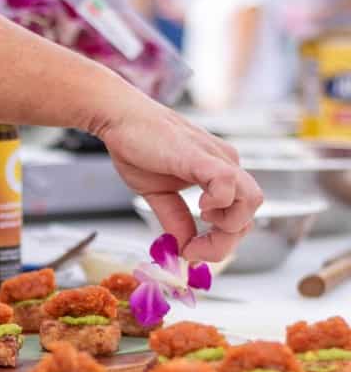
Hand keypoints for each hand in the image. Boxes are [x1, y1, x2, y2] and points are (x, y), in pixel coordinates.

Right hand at [96, 99, 262, 262]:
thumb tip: (183, 248)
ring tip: (199, 227)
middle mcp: (226, 166)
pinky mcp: (201, 156)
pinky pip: (228, 182)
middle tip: (192, 250)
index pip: (238, 218)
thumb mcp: (158, 194)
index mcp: (218, 175)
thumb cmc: (138, 146)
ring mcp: (217, 160)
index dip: (219, 243)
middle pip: (249, 215)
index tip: (190, 252)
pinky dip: (220, 202)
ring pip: (250, 201)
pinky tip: (200, 207)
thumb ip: (175, 219)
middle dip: (224, 242)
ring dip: (227, 226)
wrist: (121, 118)